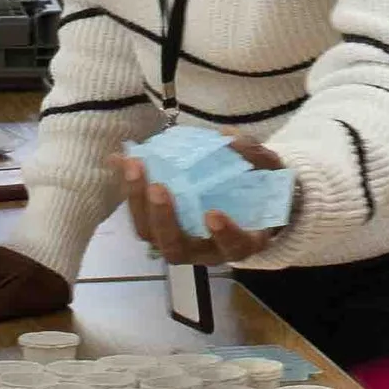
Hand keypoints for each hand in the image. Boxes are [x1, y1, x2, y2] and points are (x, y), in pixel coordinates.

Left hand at [118, 135, 293, 267]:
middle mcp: (205, 251)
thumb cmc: (261, 188)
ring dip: (138, 203)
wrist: (248, 198)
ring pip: (151, 236)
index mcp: (240, 241)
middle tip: (158, 186)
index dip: (224, 234)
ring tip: (134, 166)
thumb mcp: (266, 169)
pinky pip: (139, 215)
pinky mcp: (158, 225)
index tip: (213, 213)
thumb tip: (226, 137)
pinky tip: (121, 160)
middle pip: (177, 249)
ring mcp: (178, 241)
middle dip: (164, 219)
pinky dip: (129, 189)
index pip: (234, 247)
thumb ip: (252, 155)